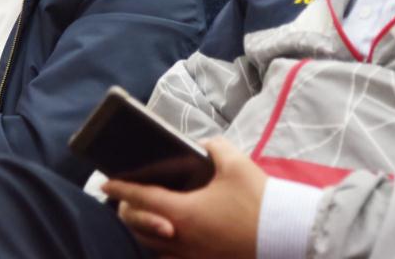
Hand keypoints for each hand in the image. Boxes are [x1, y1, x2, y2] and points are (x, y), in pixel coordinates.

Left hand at [103, 137, 265, 258]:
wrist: (289, 237)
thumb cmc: (260, 201)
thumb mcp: (236, 164)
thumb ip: (213, 148)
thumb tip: (201, 146)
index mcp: (182, 213)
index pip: (140, 198)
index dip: (120, 188)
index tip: (105, 181)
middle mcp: (181, 239)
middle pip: (139, 227)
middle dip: (128, 210)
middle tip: (125, 198)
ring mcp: (193, 256)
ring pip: (154, 247)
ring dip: (144, 230)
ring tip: (143, 215)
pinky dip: (163, 248)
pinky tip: (168, 237)